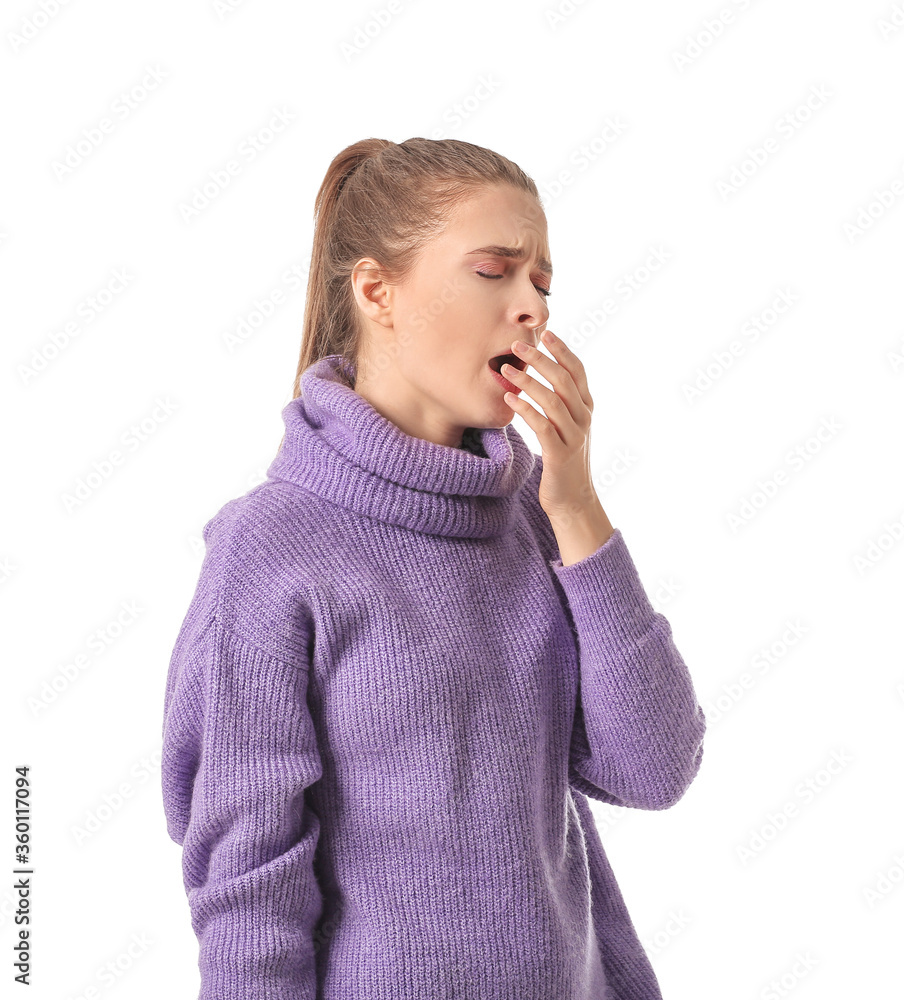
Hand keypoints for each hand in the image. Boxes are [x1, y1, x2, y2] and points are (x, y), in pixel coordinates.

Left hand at [501, 330, 601, 522]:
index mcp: (586, 408)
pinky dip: (525, 409)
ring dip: (527, 381)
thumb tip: (542, 376)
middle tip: (516, 344)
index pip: (577, 371)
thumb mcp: (567, 427)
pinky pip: (543, 426)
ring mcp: (574, 436)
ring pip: (553, 400)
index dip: (562, 351)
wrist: (573, 500)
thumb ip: (560, 403)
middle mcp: (583, 419)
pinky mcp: (560, 454)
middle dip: (540, 359)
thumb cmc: (563, 460)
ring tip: (504, 369)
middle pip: (564, 380)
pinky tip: (509, 399)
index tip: (545, 333)